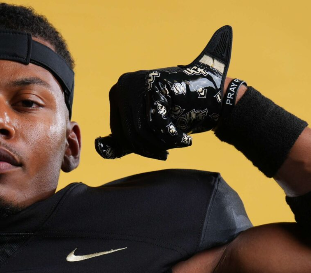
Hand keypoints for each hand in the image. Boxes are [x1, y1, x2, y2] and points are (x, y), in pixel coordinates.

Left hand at [95, 25, 231, 159]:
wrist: (211, 92)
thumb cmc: (177, 111)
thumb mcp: (144, 127)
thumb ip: (122, 141)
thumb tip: (99, 149)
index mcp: (117, 92)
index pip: (119, 131)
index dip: (138, 148)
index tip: (157, 152)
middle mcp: (124, 84)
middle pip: (130, 132)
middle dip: (149, 148)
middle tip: (166, 153)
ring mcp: (140, 81)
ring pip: (143, 129)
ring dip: (162, 144)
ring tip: (178, 144)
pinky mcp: (157, 84)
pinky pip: (158, 122)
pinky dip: (172, 137)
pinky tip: (184, 140)